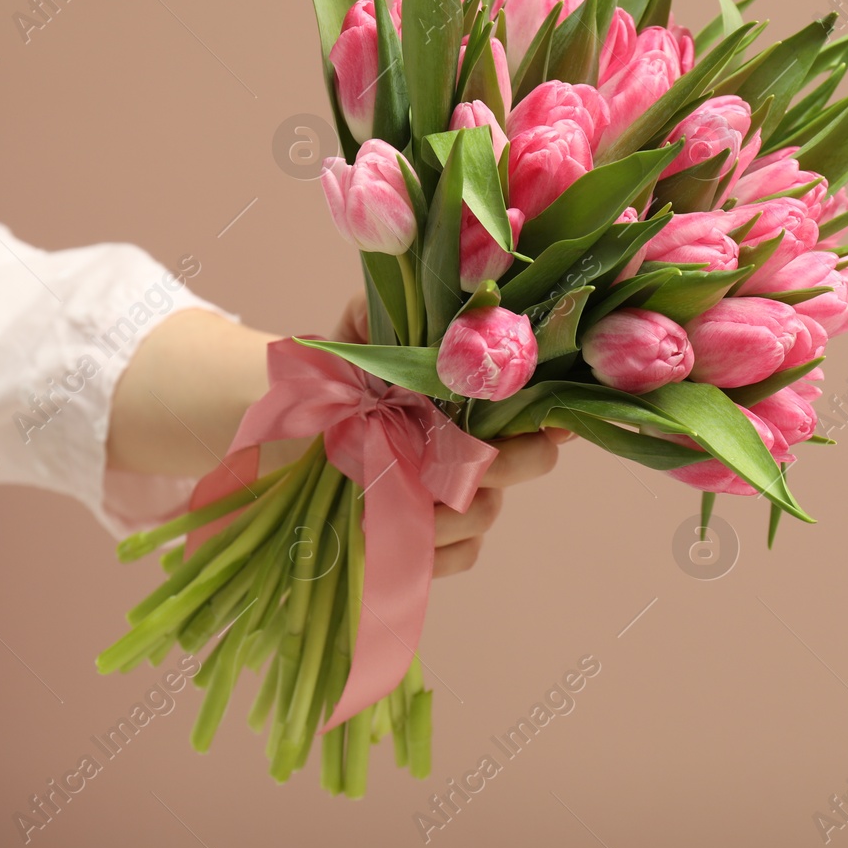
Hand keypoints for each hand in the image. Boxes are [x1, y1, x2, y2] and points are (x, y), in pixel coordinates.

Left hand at [334, 294, 570, 576]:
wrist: (295, 438)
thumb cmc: (338, 384)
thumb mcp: (354, 338)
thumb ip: (383, 316)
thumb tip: (413, 293)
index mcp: (476, 394)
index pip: (540, 398)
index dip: (552, 406)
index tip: (541, 414)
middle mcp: (483, 444)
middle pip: (534, 458)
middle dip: (505, 463)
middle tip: (455, 460)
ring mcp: (467, 496)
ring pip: (486, 511)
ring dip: (445, 513)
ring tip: (386, 506)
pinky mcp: (441, 542)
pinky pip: (461, 554)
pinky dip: (430, 554)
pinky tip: (385, 543)